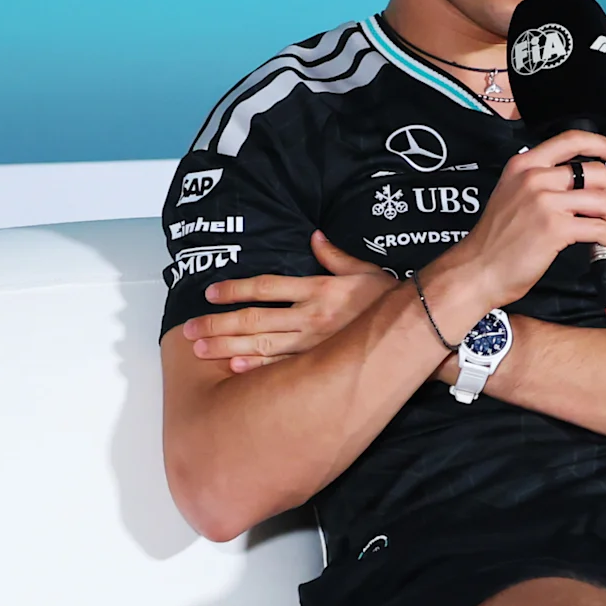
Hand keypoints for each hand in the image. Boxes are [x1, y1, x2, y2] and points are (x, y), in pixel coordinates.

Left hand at [181, 231, 392, 372]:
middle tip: (189, 333)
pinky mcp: (321, 364)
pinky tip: (236, 368)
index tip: (209, 294)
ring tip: (201, 351)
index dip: (234, 290)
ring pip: (262, 344)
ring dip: (228, 346)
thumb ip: (334, 255)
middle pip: (253, 319)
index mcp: (316, 289)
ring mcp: (314, 343)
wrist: (416, 326)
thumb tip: (315, 237)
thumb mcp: (363, 270)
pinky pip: (285, 367)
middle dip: (218, 325)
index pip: (265, 287)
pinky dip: (259, 368)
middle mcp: (310, 316)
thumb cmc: (388, 300)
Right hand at [422, 127, 605, 318]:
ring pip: (603, 201)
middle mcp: (534, 178)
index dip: (601, 145)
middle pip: (595, 172)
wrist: (476, 269)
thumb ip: (539, 184)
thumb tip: (580, 190)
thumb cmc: (494, 241)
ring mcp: (545, 202)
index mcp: (524, 165)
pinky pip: (600, 228)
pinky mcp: (555, 228)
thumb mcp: (510, 195)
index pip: (570, 140)